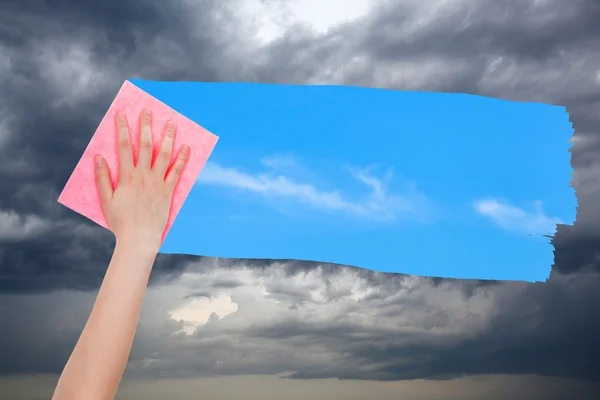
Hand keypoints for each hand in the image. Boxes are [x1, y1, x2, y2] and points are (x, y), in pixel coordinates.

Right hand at [94, 109, 189, 250]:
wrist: (139, 238)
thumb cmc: (120, 221)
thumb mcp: (106, 200)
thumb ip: (102, 178)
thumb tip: (98, 158)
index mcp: (126, 176)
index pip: (124, 146)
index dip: (123, 129)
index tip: (122, 114)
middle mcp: (143, 176)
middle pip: (145, 145)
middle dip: (146, 126)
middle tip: (148, 111)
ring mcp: (157, 182)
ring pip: (164, 154)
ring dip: (167, 137)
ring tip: (171, 123)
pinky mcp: (168, 191)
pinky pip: (177, 172)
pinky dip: (182, 158)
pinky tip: (186, 147)